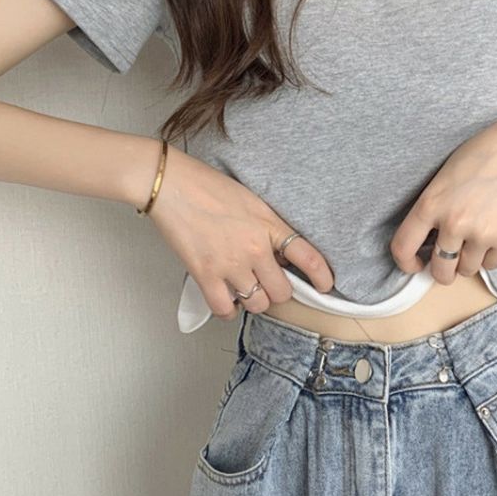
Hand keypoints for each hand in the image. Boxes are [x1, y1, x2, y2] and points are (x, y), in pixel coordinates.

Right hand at [147, 146, 334, 320]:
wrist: (172, 185)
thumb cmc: (207, 186)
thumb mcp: (252, 200)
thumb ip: (268, 226)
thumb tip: (279, 252)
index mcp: (269, 224)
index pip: (308, 256)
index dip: (321, 276)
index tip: (325, 285)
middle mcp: (254, 248)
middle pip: (282, 291)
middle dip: (278, 291)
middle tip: (269, 283)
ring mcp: (230, 264)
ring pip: (257, 303)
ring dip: (254, 300)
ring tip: (246, 288)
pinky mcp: (205, 275)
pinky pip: (225, 309)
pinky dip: (228, 310)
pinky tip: (227, 298)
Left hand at [389, 114, 496, 284]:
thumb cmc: (478, 158)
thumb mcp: (442, 179)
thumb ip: (431, 211)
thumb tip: (427, 244)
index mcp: (430, 204)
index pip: (403, 248)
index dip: (406, 263)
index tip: (414, 264)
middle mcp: (453, 223)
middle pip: (440, 271)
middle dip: (442, 271)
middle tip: (448, 262)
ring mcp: (481, 232)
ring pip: (467, 270)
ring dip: (468, 261)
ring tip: (474, 240)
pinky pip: (491, 264)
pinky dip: (490, 256)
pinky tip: (492, 234)